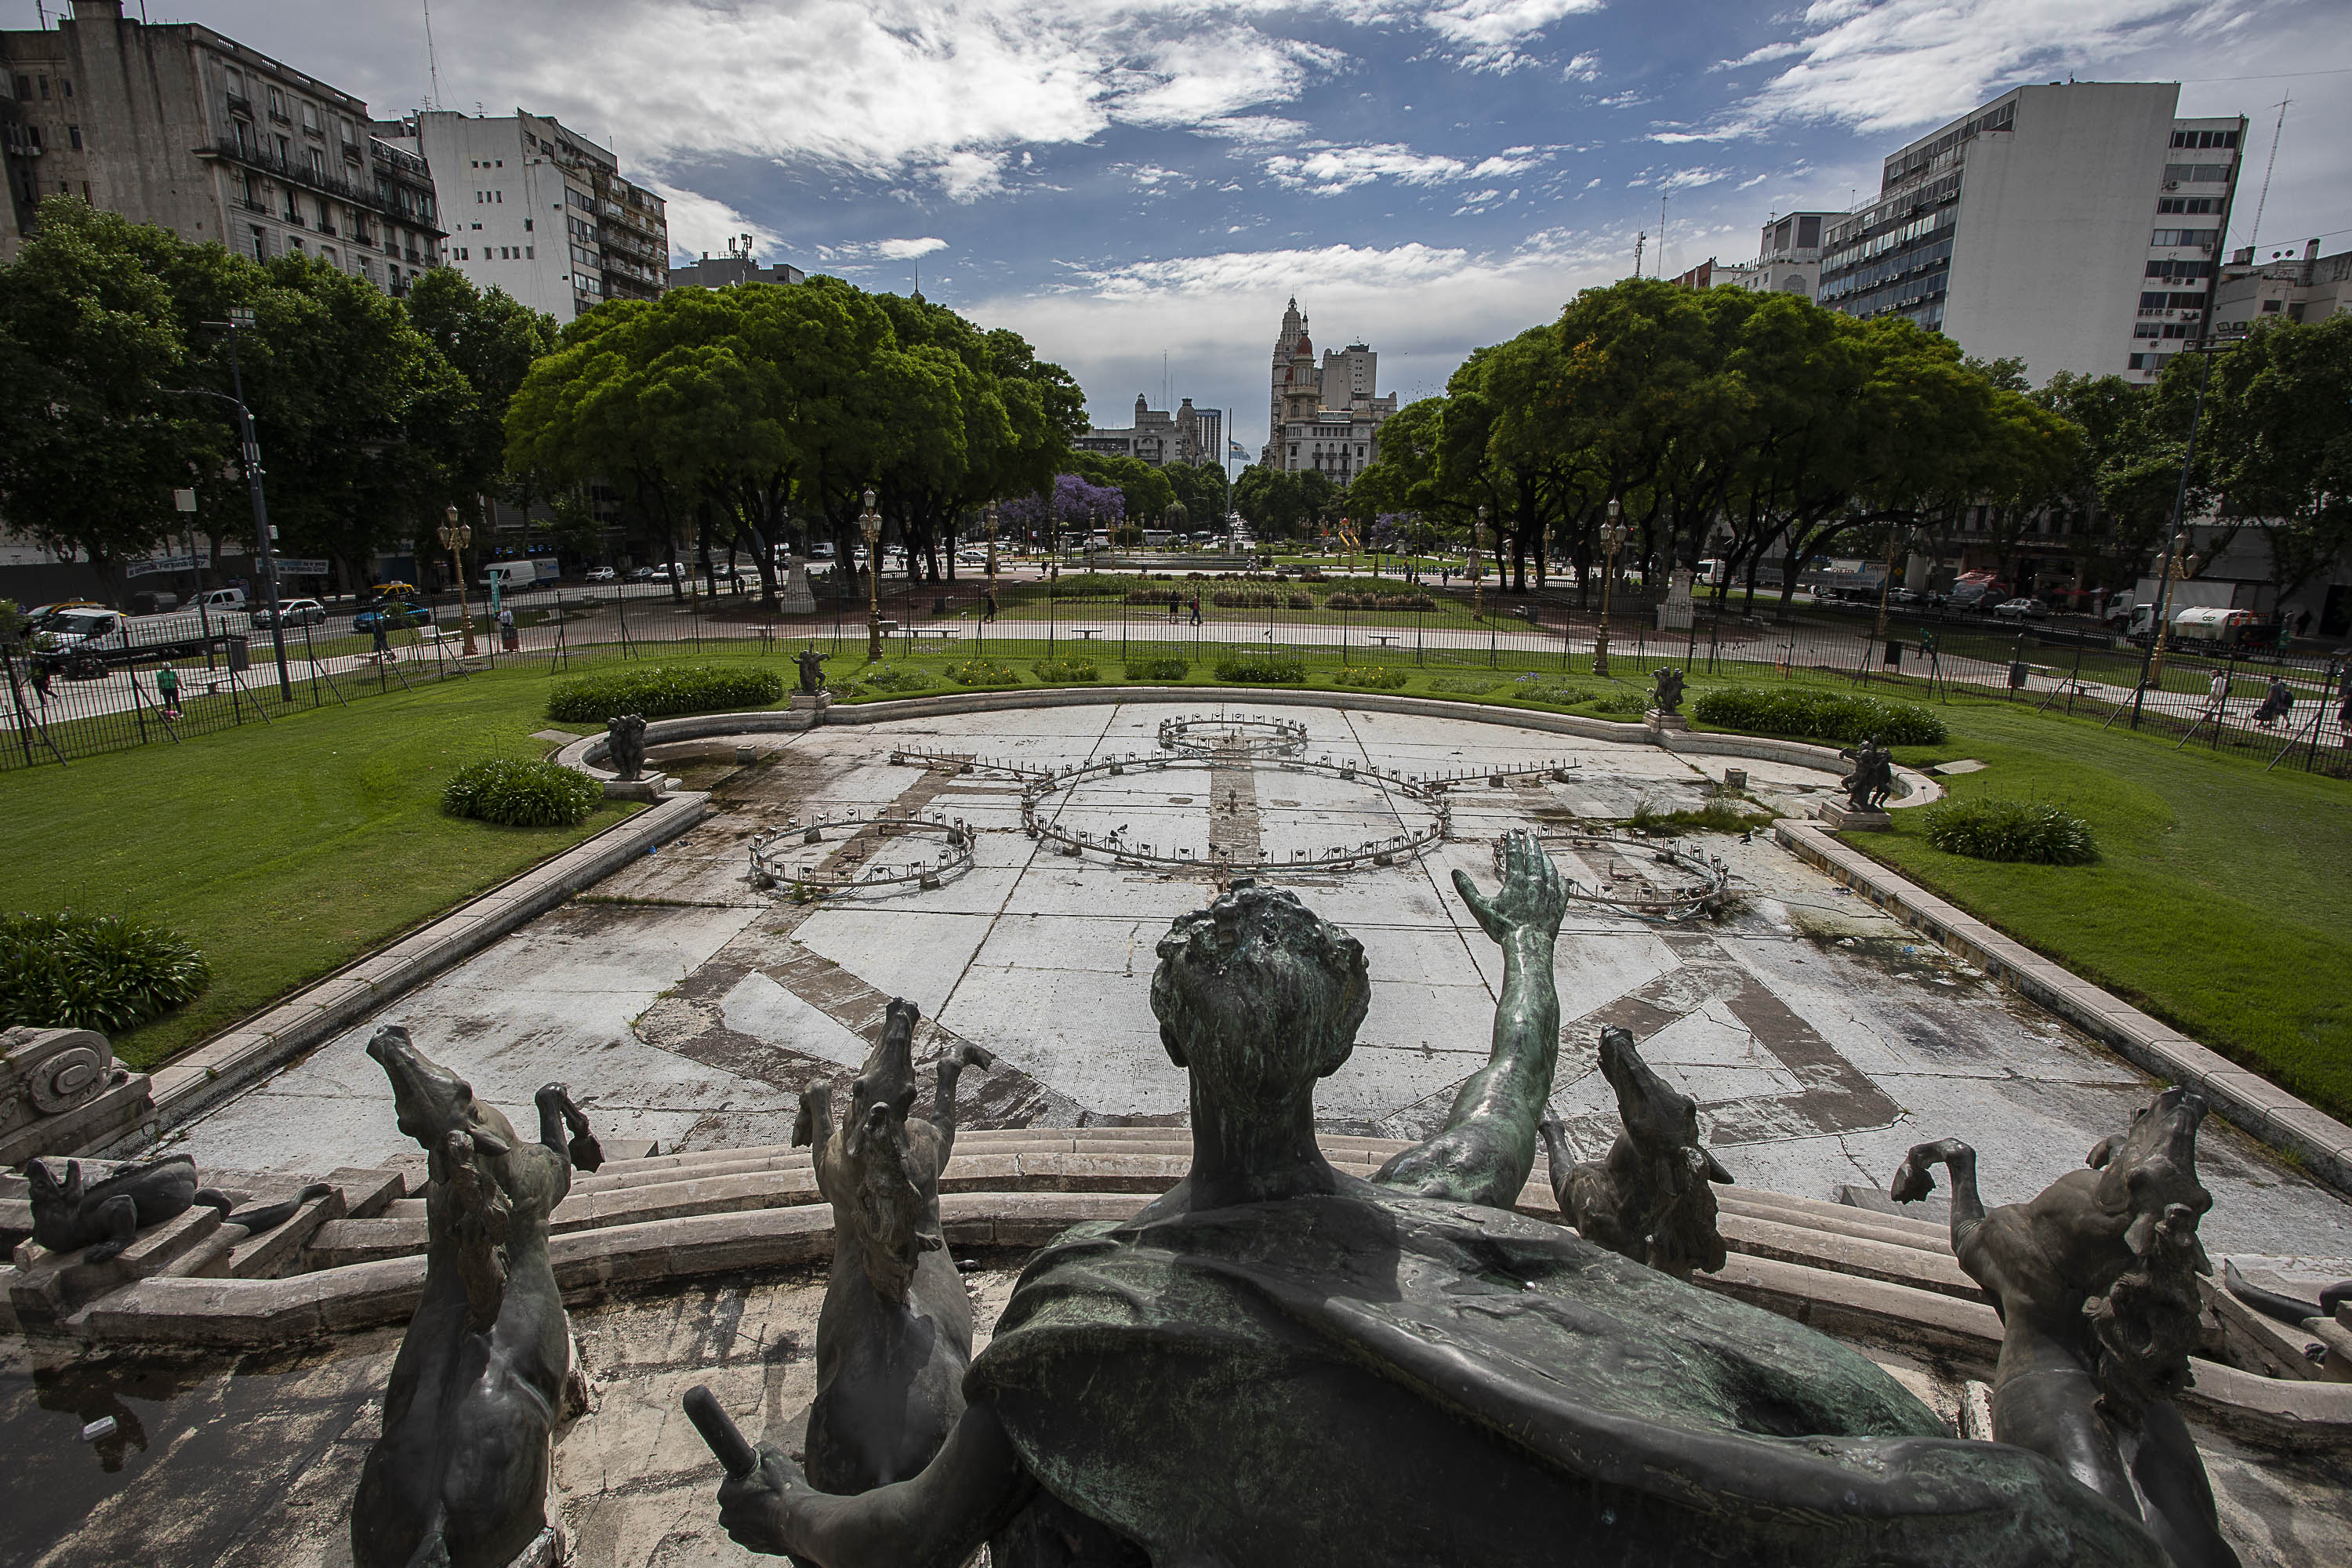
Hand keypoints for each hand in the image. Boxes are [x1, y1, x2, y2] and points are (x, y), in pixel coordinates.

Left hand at [717, 1444, 807, 1556]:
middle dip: (749, 1497)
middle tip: (769, 1491)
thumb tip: (755, 1452)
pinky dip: (764, 1527)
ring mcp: (739, 1535)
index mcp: (725, 1495)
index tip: (760, 1477)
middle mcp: (726, 1517)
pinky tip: (778, 1519)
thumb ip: (757, 1451)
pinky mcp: (753, 1547)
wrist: (800, 1518)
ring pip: (746, 1519)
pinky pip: (756, 1533)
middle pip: (737, 1502)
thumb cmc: (784, 1488)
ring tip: (776, 1506)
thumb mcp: (770, 1455)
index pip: (731, 1481)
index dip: (747, 1477)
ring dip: (757, 1513)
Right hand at [1455, 830, 1567, 944]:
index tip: (1512, 832)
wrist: (1528, 946)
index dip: (1513, 842)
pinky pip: (1562, 888)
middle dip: (1531, 844)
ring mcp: (1549, 894)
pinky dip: (1560, 879)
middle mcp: (1536, 884)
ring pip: (1550, 870)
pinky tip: (1560, 876)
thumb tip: (1455, 872)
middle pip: (1535, 858)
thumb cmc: (1502, 928)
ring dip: (1546, 858)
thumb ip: (1467, 889)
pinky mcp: (1558, 907)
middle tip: (1530, 834)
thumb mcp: (1480, 908)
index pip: (1515, 855)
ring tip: (1543, 852)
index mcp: (1517, 882)